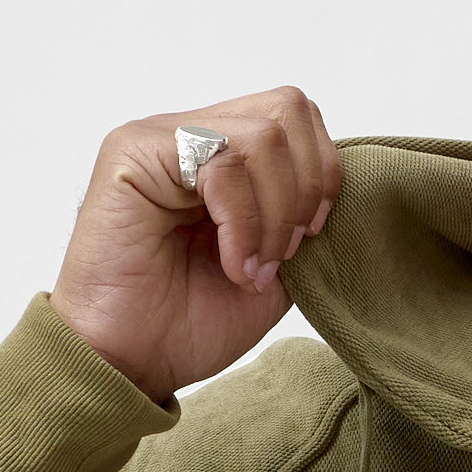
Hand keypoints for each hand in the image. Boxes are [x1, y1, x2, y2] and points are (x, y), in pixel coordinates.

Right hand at [49, 87, 341, 402]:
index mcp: (224, 155)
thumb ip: (302, 217)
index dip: (322, 175)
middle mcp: (192, 134)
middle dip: (306, 189)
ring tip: (251, 268)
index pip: (298, 117)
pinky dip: (243, 223)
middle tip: (283, 253)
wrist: (131, 362)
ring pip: (264, 136)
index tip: (308, 239)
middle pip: (289, 109)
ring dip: (274, 215)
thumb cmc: (189, 322)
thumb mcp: (275, 267)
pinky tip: (231, 265)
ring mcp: (161, 138)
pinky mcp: (134, 153)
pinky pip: (221, 162)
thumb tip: (341, 182)